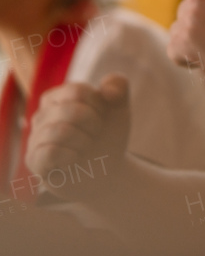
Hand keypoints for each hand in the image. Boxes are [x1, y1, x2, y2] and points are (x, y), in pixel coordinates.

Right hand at [25, 74, 130, 199]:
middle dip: (94, 125)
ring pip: (61, 131)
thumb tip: (106, 90)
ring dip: (84, 142)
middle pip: (71, 110)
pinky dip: (72, 156)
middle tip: (94, 135)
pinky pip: (51, 152)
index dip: (99, 106)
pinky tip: (73, 160)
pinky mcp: (34, 161)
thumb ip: (119, 85)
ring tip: (84, 148)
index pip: (78, 91)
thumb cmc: (107, 135)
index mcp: (58, 97)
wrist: (106, 171)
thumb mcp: (119, 107)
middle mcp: (41, 115)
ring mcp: (35, 138)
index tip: (102, 118)